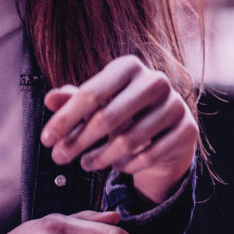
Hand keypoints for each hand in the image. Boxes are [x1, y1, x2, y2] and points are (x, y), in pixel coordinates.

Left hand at [40, 56, 196, 204]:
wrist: (167, 131)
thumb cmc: (125, 113)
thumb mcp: (98, 103)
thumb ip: (74, 100)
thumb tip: (50, 99)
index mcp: (129, 67)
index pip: (90, 94)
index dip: (65, 119)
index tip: (46, 140)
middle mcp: (156, 80)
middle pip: (107, 118)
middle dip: (77, 141)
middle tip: (59, 158)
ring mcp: (175, 105)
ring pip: (128, 141)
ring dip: (101, 158)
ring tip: (86, 163)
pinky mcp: (188, 130)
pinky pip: (149, 156)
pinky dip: (128, 166)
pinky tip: (117, 166)